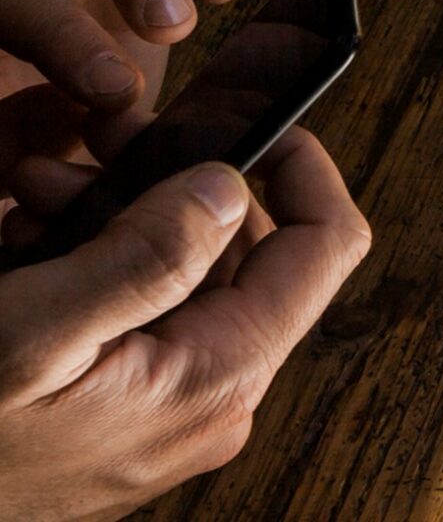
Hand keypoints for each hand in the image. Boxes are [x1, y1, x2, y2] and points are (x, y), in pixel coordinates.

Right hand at [0, 135, 368, 519]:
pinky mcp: (127, 416)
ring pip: (186, 277)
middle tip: (97, 143)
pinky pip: (142, 317)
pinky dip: (97, 267)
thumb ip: (142, 259)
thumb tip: (229, 187)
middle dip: (177, 182)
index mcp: (217, 381)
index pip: (325, 249)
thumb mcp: (30, 333)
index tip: (258, 114)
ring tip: (36, 193)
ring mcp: (171, 413)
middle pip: (247, 255)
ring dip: (122, 217)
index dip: (304, 169)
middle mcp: (212, 402)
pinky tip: (29, 246)